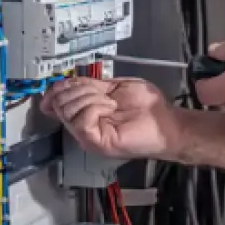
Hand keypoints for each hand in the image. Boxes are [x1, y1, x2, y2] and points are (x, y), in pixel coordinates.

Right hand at [41, 77, 182, 159]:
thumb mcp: (116, 87)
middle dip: (80, 89)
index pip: (59, 99)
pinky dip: (96, 108)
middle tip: (102, 93)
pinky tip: (110, 109)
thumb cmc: (147, 105)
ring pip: (69, 110)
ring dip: (91, 98)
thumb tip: (69, 82)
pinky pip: (82, 120)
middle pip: (61, 102)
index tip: (60, 84)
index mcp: (86, 111)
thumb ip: (93, 85)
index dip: (58, 88)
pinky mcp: (95, 142)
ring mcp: (87, 135)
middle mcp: (82, 124)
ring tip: (110, 103)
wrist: (165, 121)